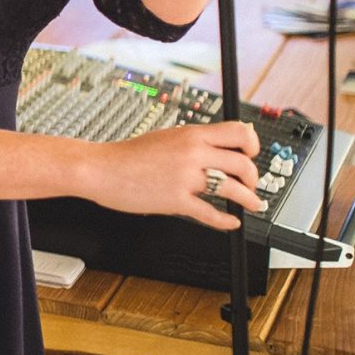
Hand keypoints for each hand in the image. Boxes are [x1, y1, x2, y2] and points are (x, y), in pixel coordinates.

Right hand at [84, 120, 262, 231]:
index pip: (240, 132)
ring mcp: (185, 178)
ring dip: (249, 199)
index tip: (252, 154)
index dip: (253, 144)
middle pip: (242, 163)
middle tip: (251, 184)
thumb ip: (194, 140)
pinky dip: (226, 221)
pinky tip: (231, 222)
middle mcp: (193, 153)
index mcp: (192, 134)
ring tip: (253, 204)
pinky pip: (210, 214)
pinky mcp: (176, 201)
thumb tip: (218, 144)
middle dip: (253, 177)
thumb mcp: (167, 136)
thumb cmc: (128, 155)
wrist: (101, 169)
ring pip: (232, 189)